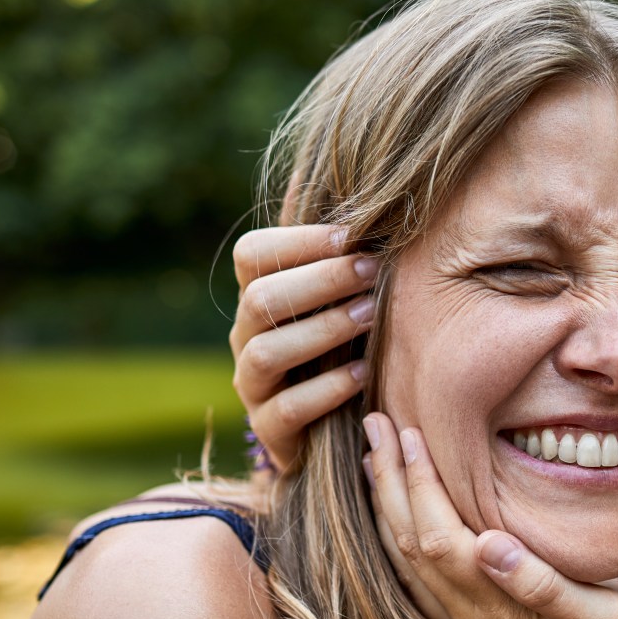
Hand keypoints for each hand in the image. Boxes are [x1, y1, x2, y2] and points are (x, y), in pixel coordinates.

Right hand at [230, 224, 379, 471]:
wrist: (334, 433)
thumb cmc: (344, 352)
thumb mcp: (342, 303)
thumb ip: (342, 257)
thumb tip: (350, 185)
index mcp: (258, 298)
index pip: (252, 254)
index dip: (298, 240)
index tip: (353, 235)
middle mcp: (245, 338)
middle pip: (260, 298)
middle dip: (320, 280)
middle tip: (372, 270)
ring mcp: (252, 386)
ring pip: (268, 351)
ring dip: (324, 329)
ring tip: (372, 316)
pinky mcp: (269, 431)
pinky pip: (287, 408)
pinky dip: (327, 389)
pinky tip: (363, 374)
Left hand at [360, 411, 617, 618]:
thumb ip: (544, 586)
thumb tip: (489, 544)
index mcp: (499, 614)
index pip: (440, 537)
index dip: (420, 482)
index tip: (408, 431)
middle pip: (411, 545)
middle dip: (390, 482)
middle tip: (374, 425)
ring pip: (409, 565)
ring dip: (389, 508)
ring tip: (377, 461)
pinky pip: (423, 583)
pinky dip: (404, 541)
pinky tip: (405, 521)